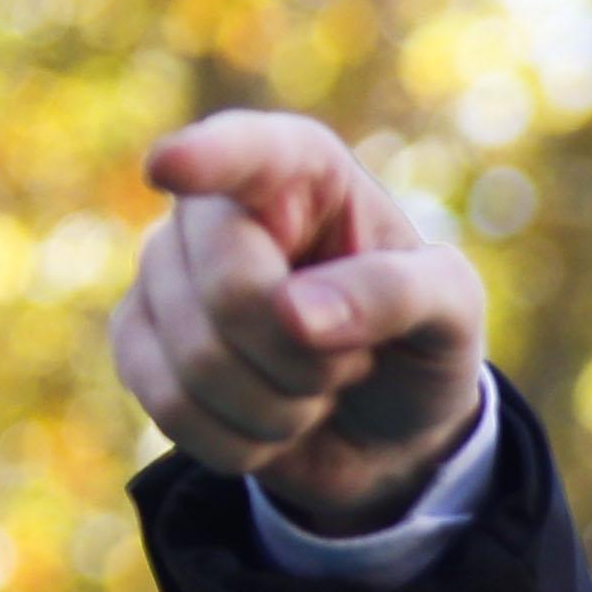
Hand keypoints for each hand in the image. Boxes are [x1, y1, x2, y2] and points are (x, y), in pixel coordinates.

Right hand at [114, 110, 488, 532]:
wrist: (389, 430)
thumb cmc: (421, 343)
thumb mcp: (452, 312)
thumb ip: (396, 295)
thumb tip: (293, 313)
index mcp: (303, 172)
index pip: (248, 150)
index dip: (208, 158)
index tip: (169, 169)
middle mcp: (218, 211)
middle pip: (229, 292)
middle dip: (306, 358)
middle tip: (352, 363)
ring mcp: (166, 273)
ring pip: (196, 361)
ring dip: (280, 407)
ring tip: (318, 389)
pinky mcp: (139, 341)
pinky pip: (169, 407)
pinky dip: (241, 441)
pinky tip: (274, 423)